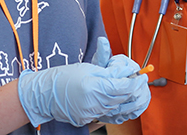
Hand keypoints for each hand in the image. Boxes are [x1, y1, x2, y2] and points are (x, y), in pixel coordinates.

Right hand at [18, 37, 150, 126]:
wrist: (46, 93)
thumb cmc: (64, 77)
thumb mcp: (89, 68)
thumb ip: (111, 71)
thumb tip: (128, 71)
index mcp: (94, 87)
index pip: (123, 87)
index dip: (135, 81)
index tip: (141, 75)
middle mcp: (93, 103)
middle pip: (122, 98)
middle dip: (131, 89)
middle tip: (136, 79)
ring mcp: (91, 113)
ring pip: (117, 107)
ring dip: (123, 97)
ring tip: (123, 87)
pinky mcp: (88, 119)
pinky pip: (107, 113)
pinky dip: (113, 105)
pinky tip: (112, 98)